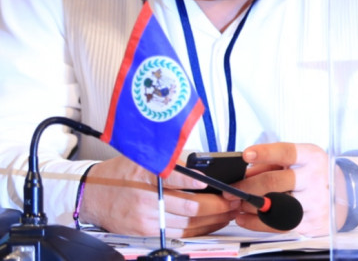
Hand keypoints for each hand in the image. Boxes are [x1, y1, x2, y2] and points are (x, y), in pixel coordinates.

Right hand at [79, 155, 238, 236]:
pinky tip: (211, 223)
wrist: (91, 194)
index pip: (174, 176)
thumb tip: (201, 167)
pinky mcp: (145, 230)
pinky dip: (199, 229)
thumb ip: (171, 161)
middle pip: (190, 206)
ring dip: (213, 219)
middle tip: (235, 200)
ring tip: (229, 212)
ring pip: (188, 223)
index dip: (194, 181)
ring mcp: (146, 217)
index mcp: (147, 174)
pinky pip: (178, 232)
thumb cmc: (120, 173)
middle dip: (218, 205)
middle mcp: (147, 198)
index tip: (210, 182)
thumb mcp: (143, 158)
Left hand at [234, 142, 332, 235]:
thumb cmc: (313, 175)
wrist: (342, 196)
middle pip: (274, 181)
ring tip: (239, 205)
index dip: (265, 153)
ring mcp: (313, 201)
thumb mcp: (299, 161)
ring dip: (249, 206)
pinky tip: (245, 218)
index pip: (286, 152)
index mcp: (311, 158)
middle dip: (247, 187)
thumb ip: (272, 164)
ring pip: (273, 205)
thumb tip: (244, 175)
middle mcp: (314, 178)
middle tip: (231, 191)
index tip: (246, 155)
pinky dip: (256, 223)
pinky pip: (277, 224)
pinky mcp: (309, 221)